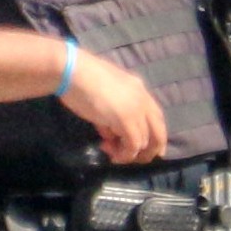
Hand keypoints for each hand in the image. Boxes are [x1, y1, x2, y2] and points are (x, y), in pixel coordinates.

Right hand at [62, 47, 169, 164]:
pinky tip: (111, 154)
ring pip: (144, 141)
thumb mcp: (104, 96)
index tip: (147, 150)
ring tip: (110, 152)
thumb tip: (111, 133)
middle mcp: (143, 98)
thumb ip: (113, 114)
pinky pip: (133, 145)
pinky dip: (124, 154)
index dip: (155, 135)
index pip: (156, 116)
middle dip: (150, 150)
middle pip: (159, 131)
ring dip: (128, 153)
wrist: (72, 71)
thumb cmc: (81, 79)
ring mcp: (136, 109)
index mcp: (139, 88)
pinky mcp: (126, 119)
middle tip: (135, 160)